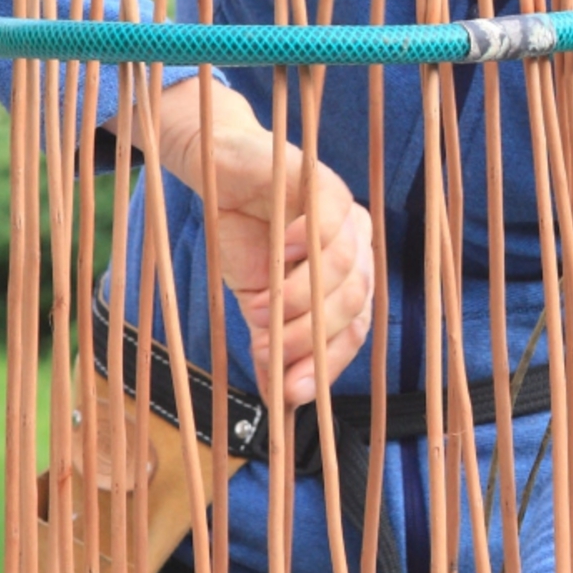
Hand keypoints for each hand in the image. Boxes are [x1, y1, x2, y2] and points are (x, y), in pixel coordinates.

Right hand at [154, 77, 374, 403]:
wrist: (214, 173)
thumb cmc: (244, 234)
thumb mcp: (257, 301)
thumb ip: (274, 343)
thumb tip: (278, 399)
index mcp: (350, 277)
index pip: (355, 330)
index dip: (326, 366)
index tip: (289, 395)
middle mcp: (357, 245)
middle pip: (353, 304)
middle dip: (308, 337)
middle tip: (265, 349)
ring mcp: (345, 212)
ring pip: (346, 268)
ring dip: (299, 299)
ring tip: (258, 309)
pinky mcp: (322, 180)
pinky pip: (333, 216)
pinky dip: (310, 243)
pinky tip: (282, 257)